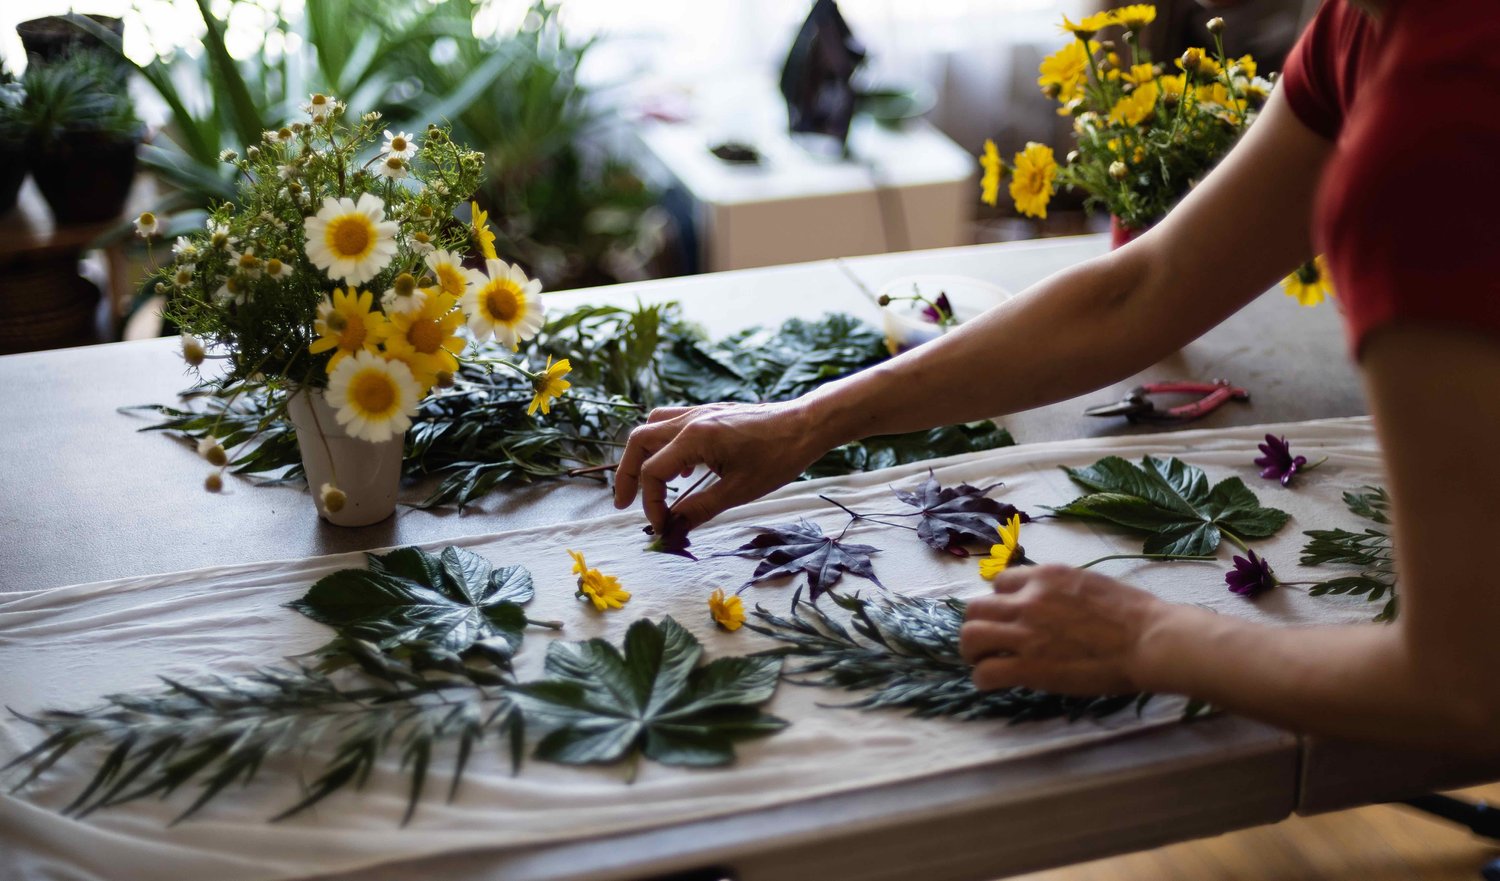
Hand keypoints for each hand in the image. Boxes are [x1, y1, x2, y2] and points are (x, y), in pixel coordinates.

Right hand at [612, 399, 832, 531]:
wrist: (806, 424)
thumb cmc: (778, 456)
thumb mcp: (739, 490)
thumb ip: (700, 508)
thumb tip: (674, 528)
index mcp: (695, 437)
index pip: (654, 472)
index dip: (651, 503)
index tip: (662, 526)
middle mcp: (690, 419)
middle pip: (640, 442)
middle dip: (628, 474)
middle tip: (626, 503)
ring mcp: (699, 412)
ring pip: (653, 427)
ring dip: (644, 455)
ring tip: (652, 485)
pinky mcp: (710, 413)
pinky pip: (673, 423)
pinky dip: (665, 445)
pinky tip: (682, 469)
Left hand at [958, 564, 1164, 695]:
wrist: (1149, 641)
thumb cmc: (1134, 613)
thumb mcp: (1089, 583)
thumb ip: (1060, 589)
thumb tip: (1050, 599)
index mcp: (1045, 577)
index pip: (1000, 582)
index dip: (1000, 601)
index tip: (1008, 616)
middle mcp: (1028, 600)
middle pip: (975, 607)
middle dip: (977, 624)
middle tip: (986, 641)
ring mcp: (1026, 634)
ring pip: (971, 637)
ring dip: (971, 651)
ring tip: (981, 661)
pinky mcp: (1029, 668)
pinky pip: (986, 672)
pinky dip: (982, 679)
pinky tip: (991, 683)